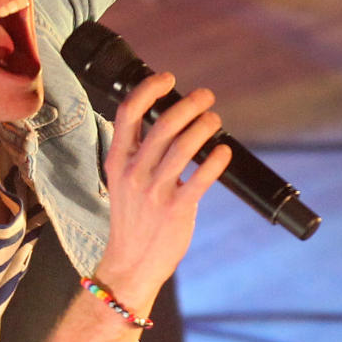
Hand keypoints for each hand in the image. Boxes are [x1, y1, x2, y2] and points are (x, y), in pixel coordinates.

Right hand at [95, 73, 230, 313]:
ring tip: (214, 120)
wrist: (131, 262)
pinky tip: (224, 152)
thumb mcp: (122, 181)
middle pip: (163, 124)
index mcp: (117, 160)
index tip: (169, 78)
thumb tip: (167, 119)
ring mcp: (154, 191)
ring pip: (184, 146)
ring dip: (205, 126)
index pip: (128, 112)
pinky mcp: (175, 210)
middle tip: (206, 97)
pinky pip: (201, 178)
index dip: (150, 89)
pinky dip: (216, 160)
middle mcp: (133, 172)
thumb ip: (137, 152)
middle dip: (189, 104)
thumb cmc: (132, 218)